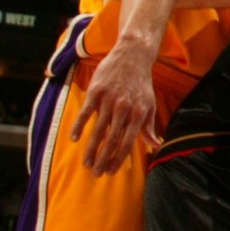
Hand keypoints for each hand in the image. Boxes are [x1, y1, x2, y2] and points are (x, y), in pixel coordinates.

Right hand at [73, 42, 163, 175]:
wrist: (132, 57)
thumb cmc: (141, 84)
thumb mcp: (150, 105)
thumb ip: (150, 127)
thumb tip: (156, 145)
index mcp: (139, 114)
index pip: (127, 142)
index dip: (119, 159)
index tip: (111, 172)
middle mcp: (124, 109)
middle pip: (112, 140)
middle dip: (103, 159)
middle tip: (96, 173)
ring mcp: (109, 100)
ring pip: (98, 130)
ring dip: (91, 149)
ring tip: (86, 163)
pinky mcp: (96, 91)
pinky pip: (85, 113)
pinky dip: (79, 126)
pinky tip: (74, 139)